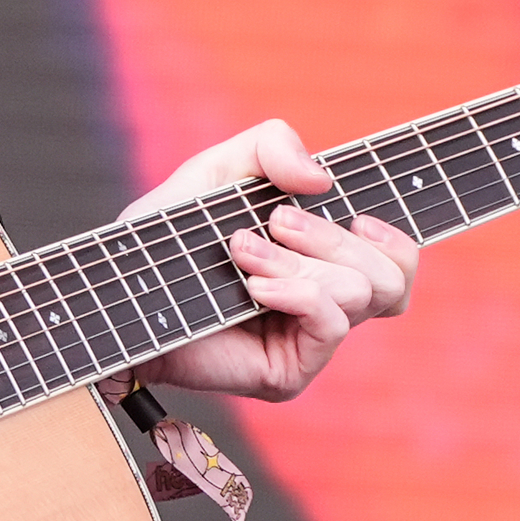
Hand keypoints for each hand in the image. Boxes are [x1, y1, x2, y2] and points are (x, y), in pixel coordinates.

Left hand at [127, 118, 418, 404]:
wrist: (122, 293)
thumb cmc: (168, 237)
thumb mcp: (217, 170)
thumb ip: (269, 147)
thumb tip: (321, 179)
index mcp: (323, 263)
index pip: (396, 264)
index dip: (397, 240)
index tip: (360, 215)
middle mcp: (326, 306)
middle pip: (387, 275)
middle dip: (332, 238)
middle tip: (274, 223)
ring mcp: (310, 343)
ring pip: (361, 293)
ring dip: (301, 262)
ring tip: (243, 252)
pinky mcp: (289, 373)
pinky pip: (330, 324)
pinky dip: (297, 293)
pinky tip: (253, 287)